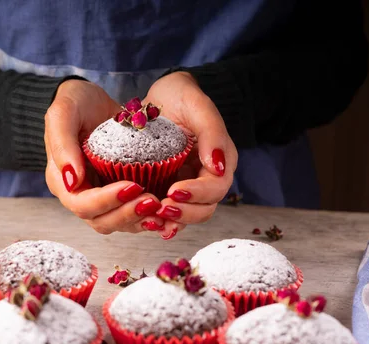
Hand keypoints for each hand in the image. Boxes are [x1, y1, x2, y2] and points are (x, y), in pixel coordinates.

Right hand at [45, 79, 165, 233]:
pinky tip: (165, 207)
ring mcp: (101, 196)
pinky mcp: (120, 193)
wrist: (93, 99)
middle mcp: (81, 194)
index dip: (107, 201)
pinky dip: (148, 215)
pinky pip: (134, 214)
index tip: (132, 186)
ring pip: (119, 223)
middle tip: (153, 201)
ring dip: (140, 219)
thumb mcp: (63, 113)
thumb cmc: (76, 102)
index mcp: (63, 181)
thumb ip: (62, 144)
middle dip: (128, 214)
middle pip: (102, 221)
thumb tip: (71, 181)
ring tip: (161, 206)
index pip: (82, 204)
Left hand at [143, 72, 237, 239]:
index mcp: (220, 160)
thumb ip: (211, 132)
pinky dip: (161, 221)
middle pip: (205, 208)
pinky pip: (169, 211)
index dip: (196, 194)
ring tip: (153, 220)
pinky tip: (148, 224)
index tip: (173, 191)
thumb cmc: (181, 96)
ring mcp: (186, 185)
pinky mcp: (166, 187)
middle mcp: (206, 177)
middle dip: (184, 212)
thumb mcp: (198, 106)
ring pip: (187, 215)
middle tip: (160, 208)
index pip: (215, 187)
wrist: (160, 96)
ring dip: (172, 221)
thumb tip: (217, 167)